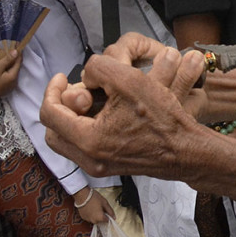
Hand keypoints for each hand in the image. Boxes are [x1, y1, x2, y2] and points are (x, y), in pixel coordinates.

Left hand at [41, 45, 209, 178]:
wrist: (185, 149)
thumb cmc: (162, 118)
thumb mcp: (130, 80)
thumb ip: (99, 68)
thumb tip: (87, 75)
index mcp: (89, 140)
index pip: (50, 113)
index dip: (51, 90)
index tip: (62, 77)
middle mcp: (89, 159)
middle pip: (52, 132)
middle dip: (57, 107)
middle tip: (70, 91)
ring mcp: (99, 166)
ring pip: (66, 142)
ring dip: (69, 120)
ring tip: (85, 102)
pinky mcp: (110, 167)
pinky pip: (83, 149)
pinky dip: (83, 130)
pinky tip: (101, 116)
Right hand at [73, 187, 113, 224]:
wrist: (82, 195)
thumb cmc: (94, 198)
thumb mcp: (105, 203)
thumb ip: (110, 211)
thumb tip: (114, 217)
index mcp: (100, 218)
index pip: (107, 221)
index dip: (108, 216)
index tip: (107, 212)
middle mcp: (93, 221)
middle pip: (100, 221)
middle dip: (102, 216)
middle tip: (101, 208)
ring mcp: (87, 219)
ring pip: (94, 220)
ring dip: (96, 216)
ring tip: (95, 208)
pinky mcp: (83, 217)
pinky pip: (89, 218)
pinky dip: (91, 215)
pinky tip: (90, 209)